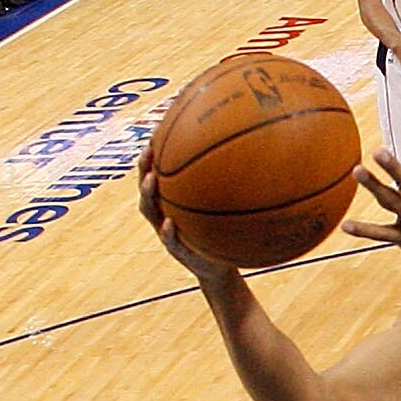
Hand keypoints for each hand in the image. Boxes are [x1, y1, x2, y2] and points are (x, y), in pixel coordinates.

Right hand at [136, 142, 239, 282]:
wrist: (222, 268)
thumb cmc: (224, 235)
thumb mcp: (229, 210)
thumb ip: (233, 188)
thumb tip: (256, 158)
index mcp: (174, 201)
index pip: (159, 173)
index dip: (154, 155)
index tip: (156, 132)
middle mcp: (165, 213)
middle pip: (147, 187)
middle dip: (144, 167)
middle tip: (148, 151)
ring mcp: (167, 232)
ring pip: (149, 211)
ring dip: (148, 194)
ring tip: (151, 180)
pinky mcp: (177, 251)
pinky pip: (169, 240)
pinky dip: (168, 232)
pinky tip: (170, 223)